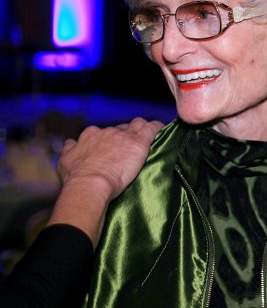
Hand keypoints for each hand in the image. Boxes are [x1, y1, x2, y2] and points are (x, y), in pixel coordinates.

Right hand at [50, 118, 163, 244]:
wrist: (90, 182)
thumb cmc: (76, 177)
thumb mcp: (65, 161)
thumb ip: (69, 149)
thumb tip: (70, 142)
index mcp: (90, 135)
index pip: (103, 132)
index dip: (110, 138)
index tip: (114, 147)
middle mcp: (107, 132)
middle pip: (121, 129)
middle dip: (127, 135)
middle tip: (131, 146)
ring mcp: (124, 136)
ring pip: (138, 125)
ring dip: (143, 128)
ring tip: (149, 134)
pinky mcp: (138, 143)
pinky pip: (151, 129)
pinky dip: (157, 127)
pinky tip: (161, 129)